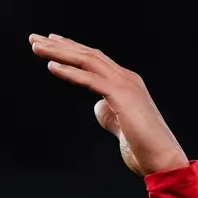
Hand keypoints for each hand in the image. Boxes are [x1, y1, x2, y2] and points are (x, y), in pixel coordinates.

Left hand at [29, 34, 186, 175]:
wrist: (162, 159)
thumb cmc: (142, 147)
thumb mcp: (120, 125)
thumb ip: (109, 113)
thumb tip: (98, 107)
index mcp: (125, 83)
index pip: (94, 60)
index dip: (71, 49)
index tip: (50, 42)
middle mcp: (126, 78)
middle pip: (87, 54)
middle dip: (59, 45)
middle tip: (34, 38)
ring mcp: (125, 85)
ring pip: (87, 61)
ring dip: (59, 52)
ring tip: (37, 46)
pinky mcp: (121, 97)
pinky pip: (90, 80)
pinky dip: (69, 71)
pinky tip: (51, 66)